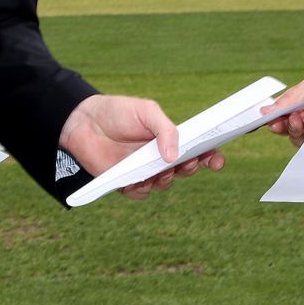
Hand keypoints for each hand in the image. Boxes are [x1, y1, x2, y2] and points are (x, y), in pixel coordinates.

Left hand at [60, 94, 216, 200]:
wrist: (85, 121)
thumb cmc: (118, 112)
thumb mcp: (146, 111)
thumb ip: (165, 129)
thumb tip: (174, 156)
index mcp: (170, 139)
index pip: (198, 150)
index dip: (212, 158)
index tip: (218, 160)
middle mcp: (160, 157)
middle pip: (185, 170)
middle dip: (190, 168)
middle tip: (187, 161)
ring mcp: (144, 170)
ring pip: (164, 184)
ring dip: (166, 179)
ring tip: (159, 169)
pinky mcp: (126, 182)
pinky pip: (140, 193)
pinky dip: (141, 188)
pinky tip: (137, 180)